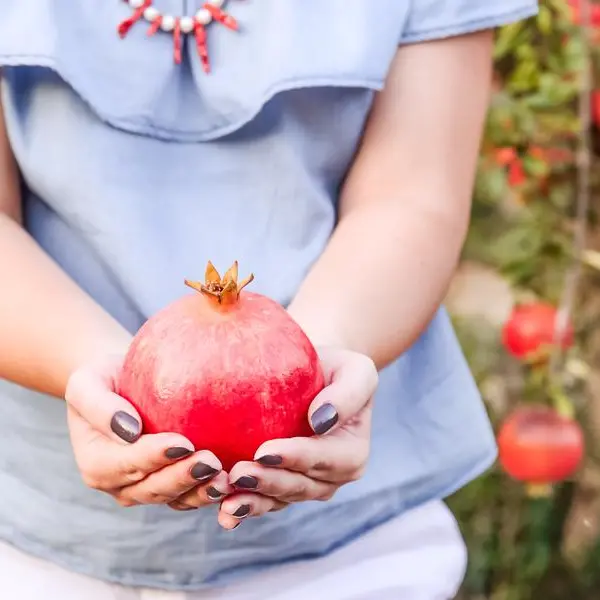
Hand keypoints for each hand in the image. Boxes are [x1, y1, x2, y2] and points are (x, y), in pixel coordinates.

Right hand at [65, 355, 232, 510]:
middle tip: (211, 462)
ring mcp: (145, 489)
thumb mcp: (87, 383)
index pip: (126, 464)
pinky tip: (232, 482)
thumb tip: (129, 429)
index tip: (183, 443)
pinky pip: (190, 495)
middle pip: (152, 488)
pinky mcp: (171, 486)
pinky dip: (209, 493)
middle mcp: (119, 484)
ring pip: (174, 498)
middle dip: (182, 478)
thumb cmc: (104, 377)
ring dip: (200, 491)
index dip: (154, 457)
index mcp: (96, 463)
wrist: (122, 382)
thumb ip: (99, 406)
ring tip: (224, 478)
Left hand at [216, 347, 377, 529]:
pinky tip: (223, 514)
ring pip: (278, 500)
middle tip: (237, 474)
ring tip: (225, 499)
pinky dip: (244, 508)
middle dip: (268, 483)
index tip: (263, 451)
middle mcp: (331, 478)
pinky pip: (263, 501)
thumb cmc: (337, 368)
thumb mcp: (356, 371)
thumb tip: (320, 420)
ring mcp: (305, 487)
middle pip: (298, 486)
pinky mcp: (281, 488)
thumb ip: (348, 394)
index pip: (322, 458)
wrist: (316, 374)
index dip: (294, 458)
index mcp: (351, 454)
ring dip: (252, 502)